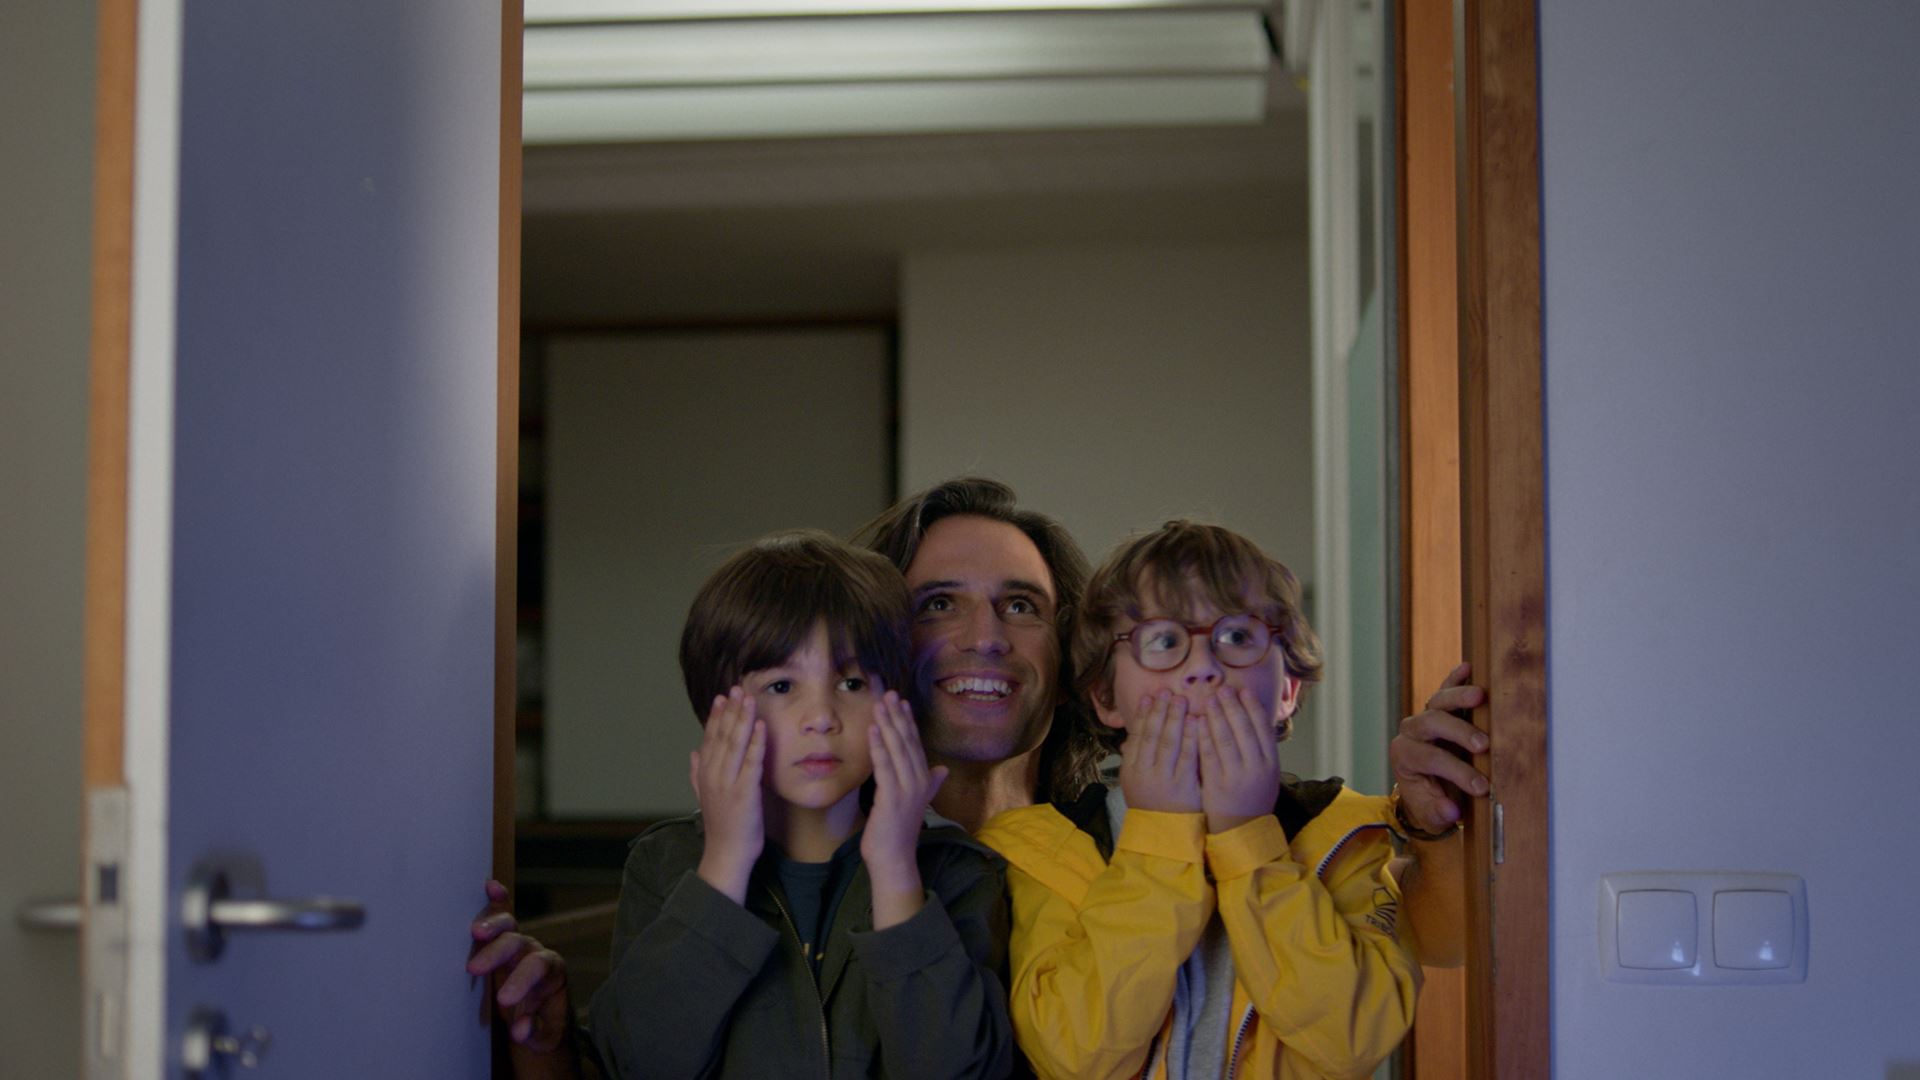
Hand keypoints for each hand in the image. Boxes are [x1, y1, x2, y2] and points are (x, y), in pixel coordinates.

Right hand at [467, 880, 571, 1053]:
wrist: (540, 1016)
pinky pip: (502, 916)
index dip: (521, 981)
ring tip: (475, 932)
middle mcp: (536, 952)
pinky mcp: (502, 943)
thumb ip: (534, 1032)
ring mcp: (519, 945)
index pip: (538, 969)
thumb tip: (520, 1030)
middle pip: (519, 944)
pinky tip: (490, 886)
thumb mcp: (544, 1037)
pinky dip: (497, 901)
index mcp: (552, 972)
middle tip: (474, 969)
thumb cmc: (543, 1025)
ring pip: (508, 927)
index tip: (503, 999)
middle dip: (497, 954)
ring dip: (492, 926)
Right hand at [691, 687, 764, 902]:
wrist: (725, 855)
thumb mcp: (704, 798)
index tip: (723, 697)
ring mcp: (727, 783)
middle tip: (737, 688)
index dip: (716, 717)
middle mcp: (712, 775)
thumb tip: (693, 754)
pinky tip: (760, 725)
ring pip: (735, 744)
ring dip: (742, 719)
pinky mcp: (744, 792)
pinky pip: (751, 762)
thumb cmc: (721, 828)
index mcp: (704, 775)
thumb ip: (696, 774)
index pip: (709, 739)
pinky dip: (755, 742)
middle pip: (721, 736)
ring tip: (748, 698)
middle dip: (730, 711)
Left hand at [863, 691, 946, 928]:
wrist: (895, 859)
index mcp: (923, 780)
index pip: (915, 744)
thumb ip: (930, 784)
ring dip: (887, 725)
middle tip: (888, 693)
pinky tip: (872, 730)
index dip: (908, 722)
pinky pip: (885, 766)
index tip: (901, 701)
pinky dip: (878, 746)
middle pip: (907, 742)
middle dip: (897, 716)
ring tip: (878, 704)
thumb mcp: (916, 803)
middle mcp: (918, 781)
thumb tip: (943, 770)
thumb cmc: (899, 832)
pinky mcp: (892, 797)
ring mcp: (907, 789)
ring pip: (897, 750)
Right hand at [1116, 692, 1201, 814]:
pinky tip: (1196, 722)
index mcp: (1130, 770)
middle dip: (1160, 711)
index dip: (1144, 715)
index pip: (1137, 736)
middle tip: (1167, 692)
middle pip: (1152, 735)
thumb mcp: (1135, 784)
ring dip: (1175, 719)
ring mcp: (1163, 779)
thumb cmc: (1152, 807)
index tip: (1150, 697)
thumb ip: (1135, 759)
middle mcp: (1144, 772)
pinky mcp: (1183, 786)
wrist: (1162, 836)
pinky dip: (1191, 737)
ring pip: (1169, 742)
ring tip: (1181, 700)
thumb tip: (1132, 735)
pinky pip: (1187, 757)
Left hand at [1196, 687, 1281, 833]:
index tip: (1244, 691)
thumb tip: (1255, 716)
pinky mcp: (1217, 784)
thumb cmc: (1253, 797)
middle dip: (1232, 706)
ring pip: (1226, 739)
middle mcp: (1256, 768)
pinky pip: (1209, 755)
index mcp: (1271, 764)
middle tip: (1223, 689)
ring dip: (1217, 716)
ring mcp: (1236, 776)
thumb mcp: (1267, 774)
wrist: (1242, 830)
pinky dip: (1203, 736)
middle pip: (1244, 729)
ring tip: (1210, 699)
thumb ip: (1262, 749)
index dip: (1253, 707)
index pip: (1263, 729)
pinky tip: (1197, 722)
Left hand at [1390, 662, 1490, 835]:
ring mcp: (1425, 716)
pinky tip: (1468, 667)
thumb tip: (1451, 812)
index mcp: (1404, 757)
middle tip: (1484, 745)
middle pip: (1432, 723)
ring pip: (1438, 700)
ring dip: (1459, 697)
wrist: (1429, 786)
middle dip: (1458, 733)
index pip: (1430, 759)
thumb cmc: (1432, 799)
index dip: (1456, 772)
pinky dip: (1455, 677)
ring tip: (1481, 697)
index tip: (1482, 787)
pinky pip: (1444, 687)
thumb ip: (1437, 813)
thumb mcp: (1430, 813)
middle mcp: (1411, 732)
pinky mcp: (1439, 706)